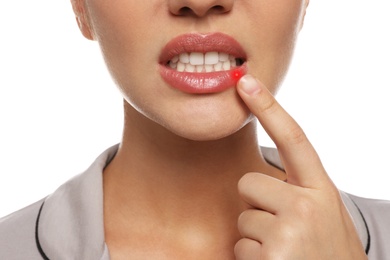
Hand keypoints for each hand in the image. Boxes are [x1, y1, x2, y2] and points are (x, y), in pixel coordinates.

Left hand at [234, 75, 366, 259]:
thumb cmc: (327, 251)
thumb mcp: (324, 213)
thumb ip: (299, 189)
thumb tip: (258, 176)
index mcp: (321, 190)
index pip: (293, 138)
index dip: (269, 107)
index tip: (246, 83)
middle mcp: (306, 205)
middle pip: (248, 182)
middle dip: (257, 205)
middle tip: (283, 230)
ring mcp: (288, 231)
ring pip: (242, 217)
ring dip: (256, 235)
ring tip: (284, 251)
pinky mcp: (270, 256)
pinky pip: (239, 245)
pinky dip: (252, 257)